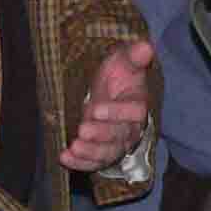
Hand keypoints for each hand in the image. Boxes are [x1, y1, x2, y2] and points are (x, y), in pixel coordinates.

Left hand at [61, 38, 155, 171]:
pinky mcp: (102, 154)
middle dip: (101, 135)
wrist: (111, 93)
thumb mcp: (123, 62)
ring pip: (108, 153)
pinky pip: (94, 164)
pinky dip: (80, 164)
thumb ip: (133, 57)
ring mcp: (116, 144)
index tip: (96, 110)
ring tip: (74, 148)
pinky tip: (65, 158)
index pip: (133, 112)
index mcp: (137, 105)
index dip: (116, 112)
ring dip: (91, 153)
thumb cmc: (119, 76)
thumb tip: (146, 46)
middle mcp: (130, 128)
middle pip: (119, 136)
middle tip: (83, 129)